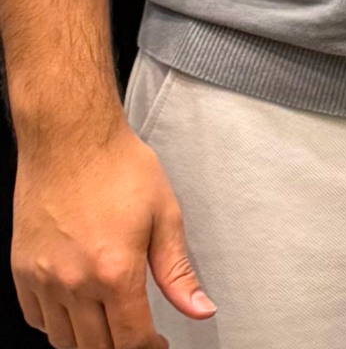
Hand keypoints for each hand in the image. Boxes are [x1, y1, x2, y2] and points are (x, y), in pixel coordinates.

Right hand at [11, 118, 213, 348]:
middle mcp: (73, 282)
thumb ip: (178, 272)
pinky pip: (37, 319)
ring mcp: (42, 279)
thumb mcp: (165, 215)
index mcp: (114, 271)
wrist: (70, 141)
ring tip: (111, 327)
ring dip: (89, 342)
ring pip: (63, 340)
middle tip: (138, 336)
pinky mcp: (21, 271)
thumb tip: (200, 310)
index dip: (149, 348)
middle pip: (95, 346)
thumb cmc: (119, 169)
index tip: (159, 344)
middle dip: (121, 348)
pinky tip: (77, 313)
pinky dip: (57, 326)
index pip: (130, 339)